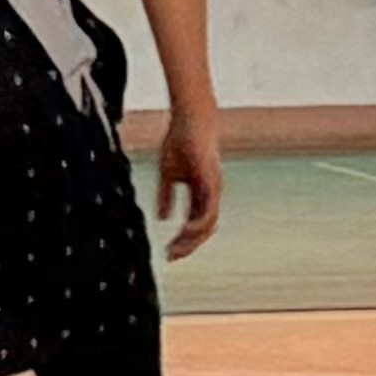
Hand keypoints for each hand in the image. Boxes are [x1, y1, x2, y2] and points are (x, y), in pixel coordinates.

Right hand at [152, 105, 226, 261]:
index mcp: (201, 193)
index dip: (183, 239)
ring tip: (177, 249)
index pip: (195, 223)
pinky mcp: (212, 182)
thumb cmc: (180, 140)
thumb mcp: (168, 172)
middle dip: (188, 245)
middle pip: (204, 228)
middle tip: (171, 257)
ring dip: (193, 239)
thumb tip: (162, 218)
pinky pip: (210, 209)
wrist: (191, 118)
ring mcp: (214, 188)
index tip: (168, 252)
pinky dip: (199, 223)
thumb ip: (166, 195)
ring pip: (209, 224)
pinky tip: (186, 231)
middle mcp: (211, 194)